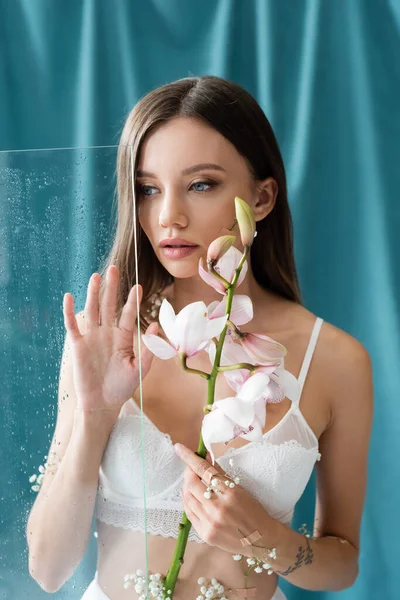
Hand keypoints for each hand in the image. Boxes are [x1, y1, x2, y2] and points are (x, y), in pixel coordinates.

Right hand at [63, 265, 157, 413]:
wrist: (102, 404)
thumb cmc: (123, 388)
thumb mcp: (141, 369)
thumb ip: (149, 349)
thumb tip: (157, 326)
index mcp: (123, 337)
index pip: (128, 314)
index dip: (133, 300)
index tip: (139, 286)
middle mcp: (107, 333)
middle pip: (109, 305)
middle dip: (112, 287)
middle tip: (114, 269)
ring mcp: (92, 337)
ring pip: (92, 310)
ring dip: (93, 294)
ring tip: (96, 277)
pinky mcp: (78, 345)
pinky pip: (73, 325)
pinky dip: (70, 312)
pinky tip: (70, 297)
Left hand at [174, 443, 273, 554]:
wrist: (262, 540)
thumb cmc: (254, 511)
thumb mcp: (240, 489)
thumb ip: (220, 474)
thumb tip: (205, 458)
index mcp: (230, 493)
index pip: (204, 470)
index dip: (190, 458)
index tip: (179, 448)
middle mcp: (218, 508)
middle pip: (192, 484)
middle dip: (188, 473)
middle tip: (190, 468)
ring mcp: (210, 523)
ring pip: (188, 498)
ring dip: (186, 487)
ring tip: (191, 482)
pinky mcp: (205, 534)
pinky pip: (189, 514)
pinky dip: (187, 502)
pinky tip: (190, 497)